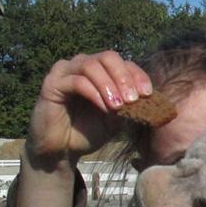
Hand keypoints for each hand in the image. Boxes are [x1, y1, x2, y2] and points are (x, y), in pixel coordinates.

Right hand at [25, 51, 152, 168]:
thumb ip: (131, 104)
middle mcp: (82, 65)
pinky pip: (76, 81)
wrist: (62, 150)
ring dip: (109, 85)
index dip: (137, 75)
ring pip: (91, 65)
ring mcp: (65, 71)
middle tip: (132, 99)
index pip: (123, 62)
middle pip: (108, 57)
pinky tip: (104, 107)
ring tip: (118, 106)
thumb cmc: (89, 131)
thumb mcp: (117, 117)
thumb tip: (154, 98)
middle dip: (124, 77)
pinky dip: (94, 93)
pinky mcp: (51, 84)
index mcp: (100, 70)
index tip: (147, 94)